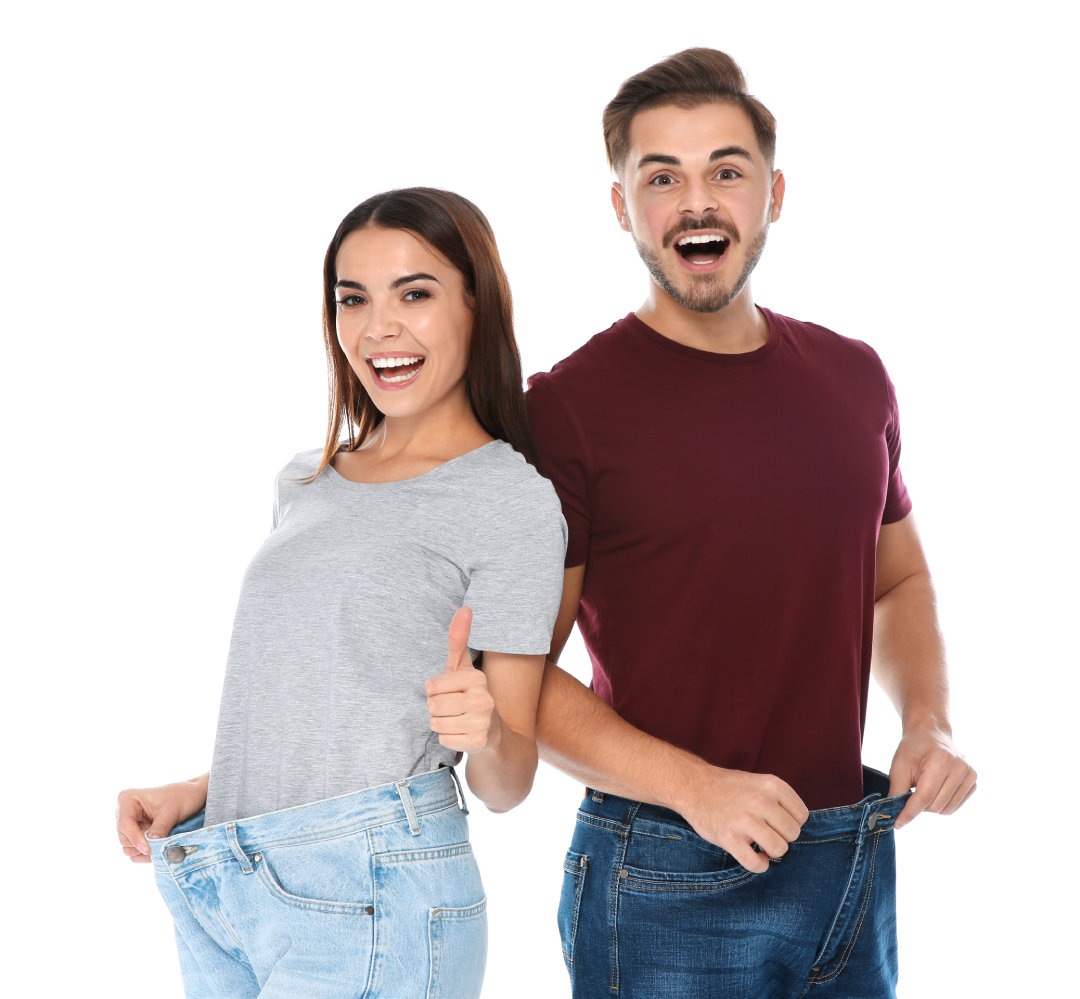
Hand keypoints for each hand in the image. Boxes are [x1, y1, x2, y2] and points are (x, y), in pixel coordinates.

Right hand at [116, 776, 207, 862]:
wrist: (194, 795)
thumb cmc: (183, 796)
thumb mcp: (172, 811)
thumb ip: (159, 828)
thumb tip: (149, 848)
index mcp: (128, 799)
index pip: (125, 824)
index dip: (135, 838)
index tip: (147, 849)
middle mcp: (125, 812)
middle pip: (124, 838)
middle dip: (141, 845)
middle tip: (159, 848)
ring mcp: (131, 824)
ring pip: (129, 847)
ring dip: (145, 850)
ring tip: (162, 847)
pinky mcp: (138, 834)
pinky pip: (136, 850)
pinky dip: (147, 854)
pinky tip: (160, 850)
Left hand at [425, 607, 500, 753]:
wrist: (493, 732)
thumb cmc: (469, 694)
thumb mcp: (462, 667)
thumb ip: (458, 638)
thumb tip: (465, 607)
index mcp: (477, 678)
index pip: (431, 685)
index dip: (434, 691)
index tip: (449, 691)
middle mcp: (484, 699)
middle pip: (433, 705)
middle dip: (435, 709)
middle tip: (451, 708)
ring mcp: (483, 722)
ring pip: (436, 724)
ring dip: (440, 724)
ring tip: (456, 720)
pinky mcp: (479, 743)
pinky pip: (444, 740)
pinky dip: (448, 739)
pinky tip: (462, 734)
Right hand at [678, 766, 808, 873]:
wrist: (693, 786)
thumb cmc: (729, 787)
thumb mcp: (758, 782)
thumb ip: (779, 801)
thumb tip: (797, 828)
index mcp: (771, 785)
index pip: (802, 816)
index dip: (791, 822)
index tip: (777, 822)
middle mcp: (761, 801)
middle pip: (793, 834)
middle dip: (781, 836)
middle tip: (766, 832)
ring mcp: (745, 820)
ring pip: (779, 850)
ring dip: (771, 851)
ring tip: (760, 844)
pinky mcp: (730, 838)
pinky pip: (757, 864)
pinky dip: (759, 865)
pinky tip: (754, 855)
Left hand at [889, 724, 975, 828]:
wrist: (931, 733)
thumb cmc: (913, 749)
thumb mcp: (899, 766)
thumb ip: (896, 791)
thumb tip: (892, 814)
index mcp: (941, 761)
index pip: (925, 796)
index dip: (909, 812)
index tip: (897, 824)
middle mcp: (960, 768)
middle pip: (935, 805)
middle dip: (919, 806)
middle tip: (910, 791)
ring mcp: (970, 775)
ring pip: (946, 809)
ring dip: (930, 806)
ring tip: (923, 787)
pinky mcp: (973, 781)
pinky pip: (955, 806)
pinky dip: (942, 804)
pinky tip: (935, 789)